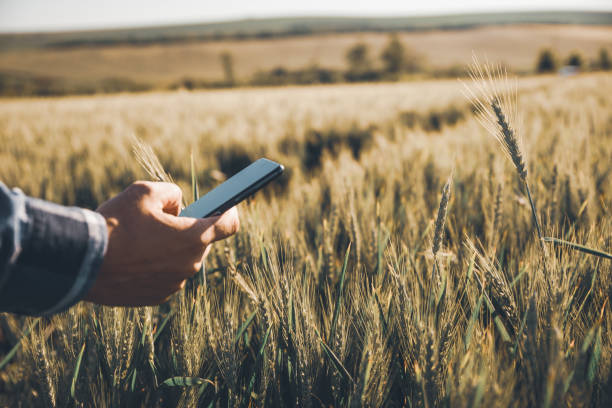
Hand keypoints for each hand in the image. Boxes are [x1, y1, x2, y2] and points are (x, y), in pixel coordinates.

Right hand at [84, 181, 238, 305]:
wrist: (82, 262)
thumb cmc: (114, 224)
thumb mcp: (144, 191)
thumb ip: (171, 193)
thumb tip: (177, 206)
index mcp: (193, 238)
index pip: (229, 225)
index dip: (229, 212)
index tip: (226, 206)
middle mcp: (189, 264)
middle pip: (201, 242)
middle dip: (188, 228)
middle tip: (164, 219)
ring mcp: (174, 284)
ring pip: (181, 259)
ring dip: (170, 248)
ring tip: (141, 239)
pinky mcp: (157, 297)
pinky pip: (166, 276)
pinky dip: (156, 265)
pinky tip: (134, 257)